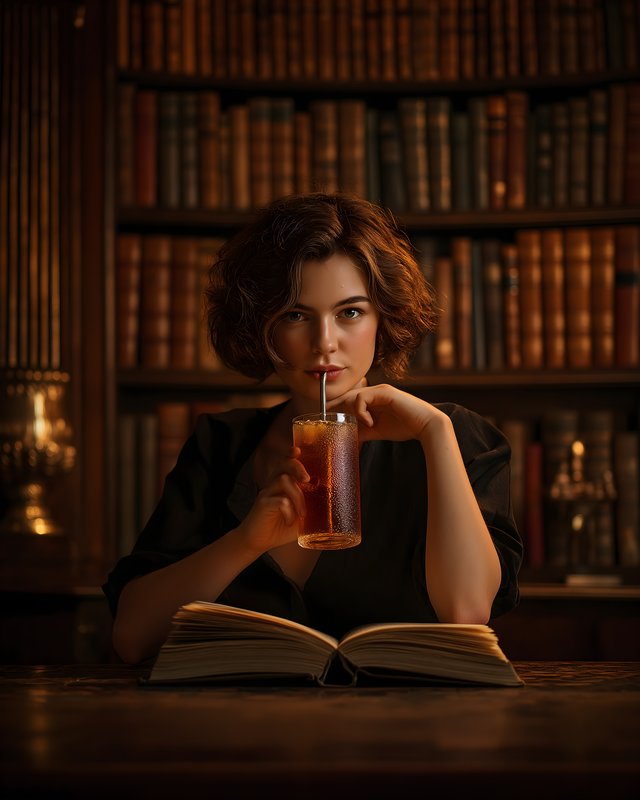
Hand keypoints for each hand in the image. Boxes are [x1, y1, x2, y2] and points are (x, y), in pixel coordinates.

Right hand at [237, 447, 308, 554]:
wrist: (257, 542)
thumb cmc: (280, 528)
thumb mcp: (301, 518)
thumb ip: (312, 509)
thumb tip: (332, 504)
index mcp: (283, 485)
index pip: (287, 463)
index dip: (291, 454)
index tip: (298, 450)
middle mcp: (274, 485)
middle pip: (284, 465)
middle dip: (298, 468)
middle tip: (307, 480)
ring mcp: (267, 493)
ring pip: (283, 481)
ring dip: (298, 497)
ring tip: (302, 514)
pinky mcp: (262, 504)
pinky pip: (279, 500)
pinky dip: (288, 511)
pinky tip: (289, 521)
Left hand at [327, 383, 445, 442]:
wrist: (426, 426)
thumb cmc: (405, 427)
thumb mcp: (376, 431)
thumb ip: (362, 431)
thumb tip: (344, 436)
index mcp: (373, 399)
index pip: (348, 399)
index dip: (335, 407)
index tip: (325, 418)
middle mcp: (375, 392)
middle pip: (347, 396)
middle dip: (335, 408)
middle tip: (328, 421)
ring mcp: (379, 391)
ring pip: (352, 396)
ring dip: (350, 412)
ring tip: (358, 425)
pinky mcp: (384, 392)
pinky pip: (362, 398)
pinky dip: (361, 412)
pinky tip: (370, 423)